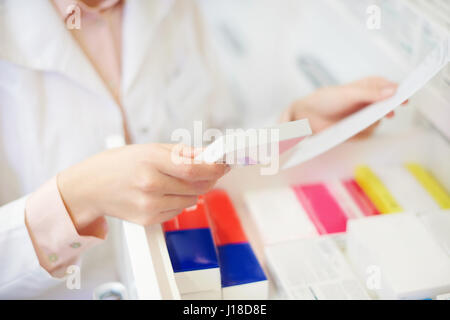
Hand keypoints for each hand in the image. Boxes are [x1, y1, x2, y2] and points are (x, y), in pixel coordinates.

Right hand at [57, 144, 228, 234]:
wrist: (90, 188)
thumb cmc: (118, 164)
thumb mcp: (149, 148)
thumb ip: (182, 152)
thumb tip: (208, 155)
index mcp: (151, 162)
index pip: (195, 169)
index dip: (215, 168)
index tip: (224, 165)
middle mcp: (151, 186)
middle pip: (198, 186)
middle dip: (209, 178)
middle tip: (210, 170)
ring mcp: (150, 206)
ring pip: (191, 200)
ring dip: (193, 190)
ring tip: (175, 180)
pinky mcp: (148, 220)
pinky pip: (177, 211)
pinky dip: (179, 201)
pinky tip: (163, 193)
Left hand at [281, 77, 404, 136]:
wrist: (304, 117)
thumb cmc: (324, 100)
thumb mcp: (348, 93)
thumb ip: (369, 93)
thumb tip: (392, 91)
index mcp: (366, 88)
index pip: (388, 87)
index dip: (398, 91)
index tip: (405, 96)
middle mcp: (366, 103)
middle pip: (386, 107)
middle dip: (387, 110)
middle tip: (388, 112)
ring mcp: (361, 117)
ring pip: (377, 122)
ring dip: (372, 122)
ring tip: (359, 121)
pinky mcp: (355, 131)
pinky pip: (367, 134)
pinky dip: (362, 133)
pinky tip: (352, 129)